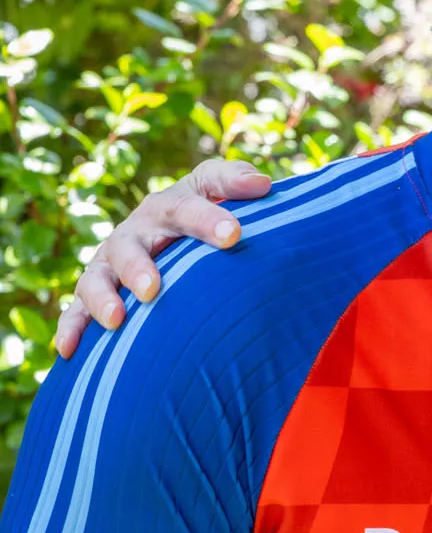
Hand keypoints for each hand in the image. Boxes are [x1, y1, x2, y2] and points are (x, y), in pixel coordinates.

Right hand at [54, 159, 271, 357]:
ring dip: (102, 298)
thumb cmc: (207, 211)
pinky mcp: (97, 292)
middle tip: (151, 289)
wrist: (178, 232)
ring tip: (116, 320)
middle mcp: (133, 234)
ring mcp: (111, 264)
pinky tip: (67, 351)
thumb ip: (236, 181)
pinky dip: (70, 328)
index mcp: (167, 208)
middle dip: (138, 268)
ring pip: (97, 278)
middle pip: (129, 247)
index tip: (234, 234)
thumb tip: (262, 184)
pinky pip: (77, 311)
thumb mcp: (218, 189)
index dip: (207, 220)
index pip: (186, 209)